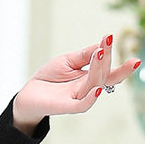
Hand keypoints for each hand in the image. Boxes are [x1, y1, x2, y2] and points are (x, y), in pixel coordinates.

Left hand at [12, 33, 140, 135]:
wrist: (29, 93)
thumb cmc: (50, 77)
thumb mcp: (67, 61)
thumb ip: (85, 55)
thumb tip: (102, 45)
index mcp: (90, 77)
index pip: (108, 68)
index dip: (111, 55)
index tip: (110, 37)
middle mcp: (88, 88)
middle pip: (106, 77)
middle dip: (115, 66)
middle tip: (112, 48)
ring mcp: (78, 97)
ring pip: (94, 85)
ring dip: (99, 70)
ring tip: (100, 54)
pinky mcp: (67, 106)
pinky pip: (82, 105)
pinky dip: (91, 99)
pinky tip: (97, 89)